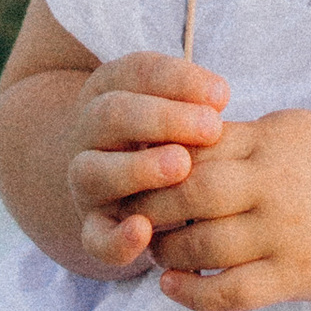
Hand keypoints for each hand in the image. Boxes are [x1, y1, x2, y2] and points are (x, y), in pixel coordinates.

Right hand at [63, 50, 230, 274]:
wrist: (117, 175)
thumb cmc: (167, 132)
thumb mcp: (175, 103)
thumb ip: (192, 97)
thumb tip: (218, 97)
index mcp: (111, 90)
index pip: (137, 73)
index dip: (178, 81)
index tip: (223, 96)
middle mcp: (91, 134)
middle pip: (112, 116)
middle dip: (162, 119)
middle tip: (211, 127)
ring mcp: (88, 182)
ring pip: (93, 173)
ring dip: (138, 168)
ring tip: (182, 166)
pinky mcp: (94, 227)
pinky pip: (94, 237)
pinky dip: (115, 237)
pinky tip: (144, 231)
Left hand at [130, 111, 310, 310]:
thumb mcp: (290, 130)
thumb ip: (237, 136)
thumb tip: (169, 143)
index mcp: (270, 141)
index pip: (194, 146)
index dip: (156, 161)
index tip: (135, 174)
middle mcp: (276, 184)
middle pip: (190, 193)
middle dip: (151, 207)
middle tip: (134, 216)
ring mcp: (286, 233)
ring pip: (204, 245)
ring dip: (166, 252)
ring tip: (156, 250)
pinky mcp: (297, 275)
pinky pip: (232, 292)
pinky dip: (193, 294)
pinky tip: (172, 286)